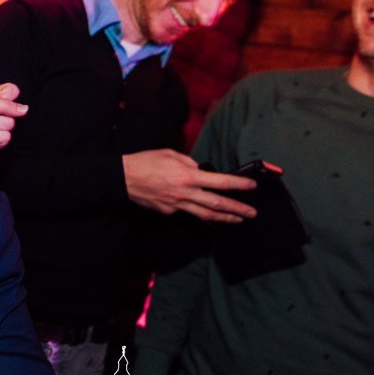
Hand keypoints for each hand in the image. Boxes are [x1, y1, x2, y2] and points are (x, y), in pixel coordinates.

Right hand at [122, 149, 256, 222]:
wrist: (122, 178)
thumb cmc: (145, 162)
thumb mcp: (170, 154)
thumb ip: (188, 162)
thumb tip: (198, 170)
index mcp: (188, 176)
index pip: (220, 182)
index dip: (238, 185)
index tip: (251, 186)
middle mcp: (185, 193)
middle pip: (217, 204)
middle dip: (237, 209)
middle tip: (252, 213)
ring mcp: (177, 205)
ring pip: (205, 215)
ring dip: (223, 218)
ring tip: (237, 220)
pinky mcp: (167, 212)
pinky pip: (185, 212)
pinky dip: (196, 212)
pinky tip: (203, 213)